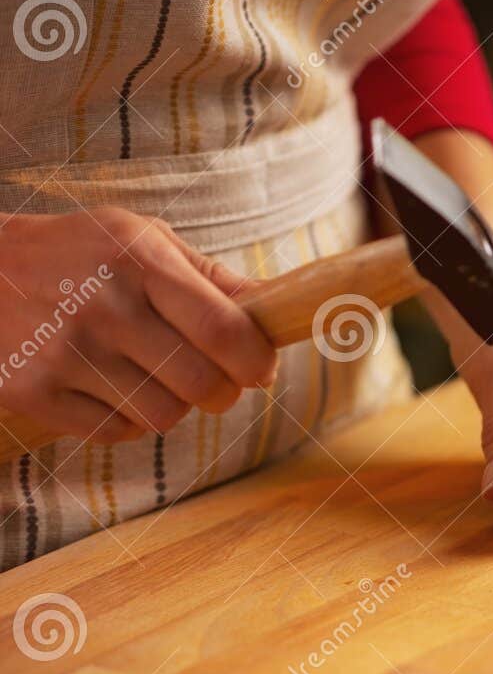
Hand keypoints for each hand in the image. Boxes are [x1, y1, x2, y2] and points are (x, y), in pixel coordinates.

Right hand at [0, 209, 275, 441]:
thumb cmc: (76, 254)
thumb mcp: (140, 241)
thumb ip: (210, 277)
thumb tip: (278, 307)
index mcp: (137, 260)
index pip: (224, 331)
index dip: (257, 361)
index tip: (260, 368)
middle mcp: (102, 306)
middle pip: (202, 385)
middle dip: (223, 392)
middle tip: (211, 380)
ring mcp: (64, 352)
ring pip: (164, 416)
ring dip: (172, 406)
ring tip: (152, 377)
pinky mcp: (33, 391)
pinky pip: (116, 432)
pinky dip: (126, 420)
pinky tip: (109, 388)